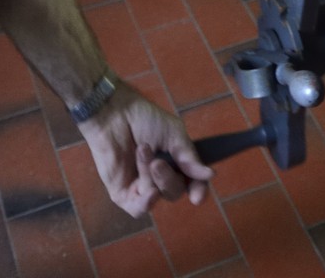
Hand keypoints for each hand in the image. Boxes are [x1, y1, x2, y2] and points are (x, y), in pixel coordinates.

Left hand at [79, 81, 212, 212]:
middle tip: (157, 161)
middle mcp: (160, 177)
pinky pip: (138, 210)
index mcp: (176, 162)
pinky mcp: (123, 193)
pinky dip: (146, 204)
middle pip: (174, 191)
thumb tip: (210, 175)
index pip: (192, 182)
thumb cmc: (144, 119)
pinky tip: (149, 192)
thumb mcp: (174, 134)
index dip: (198, 190)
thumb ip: (189, 157)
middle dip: (168, 178)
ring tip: (142, 151)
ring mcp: (141, 187)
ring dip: (151, 178)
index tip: (197, 197)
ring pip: (157, 197)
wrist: (114, 114)